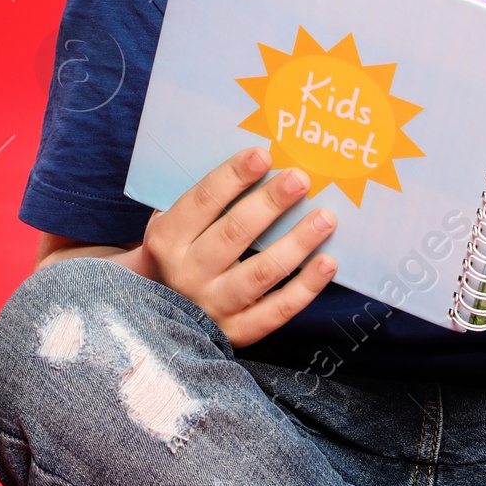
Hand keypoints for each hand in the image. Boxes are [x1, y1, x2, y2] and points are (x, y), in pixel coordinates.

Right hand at [119, 147, 337, 346]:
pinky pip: (277, 310)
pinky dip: (306, 287)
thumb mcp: (172, 224)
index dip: (232, 177)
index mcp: (167, 239)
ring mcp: (213, 306)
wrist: (158, 316)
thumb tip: (256, 161)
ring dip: (296, 242)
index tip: (262, 154)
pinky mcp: (238, 331)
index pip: (202, 202)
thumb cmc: (177, 253)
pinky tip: (327, 262)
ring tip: (325, 218)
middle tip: (300, 179)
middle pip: (234, 234)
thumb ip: (203, 199)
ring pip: (261, 273)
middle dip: (270, 203)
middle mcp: (187, 274)